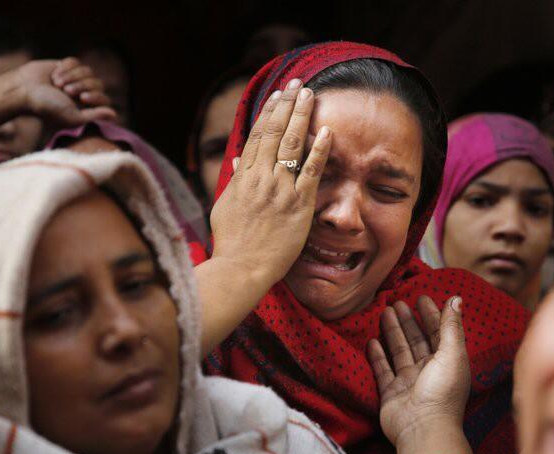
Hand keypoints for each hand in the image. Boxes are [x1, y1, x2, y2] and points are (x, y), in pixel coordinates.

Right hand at [17, 57, 115, 124]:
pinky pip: (75, 62)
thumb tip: (115, 114)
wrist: (25, 89)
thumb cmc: (48, 107)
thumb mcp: (73, 116)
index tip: (83, 98)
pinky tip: (55, 74)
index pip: (105, 98)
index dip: (97, 96)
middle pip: (98, 83)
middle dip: (82, 85)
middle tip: (65, 91)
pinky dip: (65, 67)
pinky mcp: (66, 66)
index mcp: (87, 107)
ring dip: (72, 76)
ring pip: (88, 71)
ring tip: (57, 83)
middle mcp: (83, 92)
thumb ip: (94, 116)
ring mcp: (75, 78)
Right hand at [209, 79, 331, 283]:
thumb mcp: (225, 208)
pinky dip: (319, 150)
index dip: (268, 113)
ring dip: (301, 116)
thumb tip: (236, 163)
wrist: (242, 268)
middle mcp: (260, 178)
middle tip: (298, 84)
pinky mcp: (298, 204)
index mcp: (242, 177)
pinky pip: (311, 172)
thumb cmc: (232, 243)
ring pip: (291, 144)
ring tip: (311, 95)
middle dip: (287, 105)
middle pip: (274, 132)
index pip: (256, 136)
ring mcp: (280, 189)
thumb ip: (233, 183)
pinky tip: (328, 132)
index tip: (277, 95)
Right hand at [368, 296, 470, 447]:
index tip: (422, 297)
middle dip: (409, 320)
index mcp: (447, 362)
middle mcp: (428, 370)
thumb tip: (457, 298)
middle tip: (398, 301)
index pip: (438, 332)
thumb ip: (451, 326)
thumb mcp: (452, 354)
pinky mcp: (391, 393)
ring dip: (393, 332)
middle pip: (417, 340)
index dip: (432, 315)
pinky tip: (372, 341)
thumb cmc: (442, 391)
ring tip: (384, 312)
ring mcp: (409, 382)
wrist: (423, 429)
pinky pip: (383, 370)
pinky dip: (378, 356)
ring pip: (399, 352)